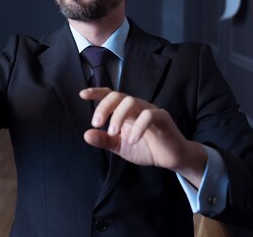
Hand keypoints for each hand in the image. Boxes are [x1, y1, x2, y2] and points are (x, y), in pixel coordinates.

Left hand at [81, 88, 206, 186]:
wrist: (170, 159)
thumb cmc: (146, 148)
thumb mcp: (120, 146)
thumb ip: (104, 140)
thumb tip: (86, 135)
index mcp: (125, 111)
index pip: (110, 95)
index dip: (97, 92)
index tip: (82, 94)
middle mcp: (136, 107)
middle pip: (118, 95)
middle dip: (104, 107)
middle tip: (96, 123)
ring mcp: (150, 110)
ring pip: (132, 101)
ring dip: (118, 116)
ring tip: (113, 132)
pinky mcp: (163, 118)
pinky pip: (149, 115)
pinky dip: (138, 126)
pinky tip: (133, 140)